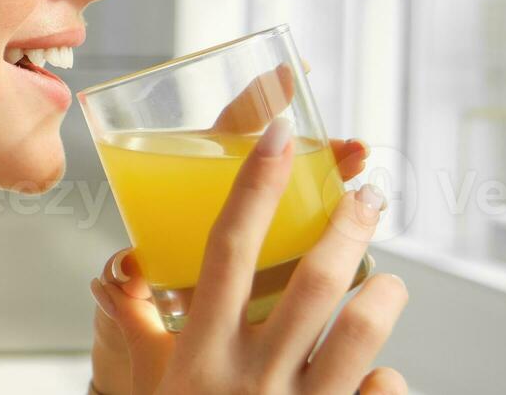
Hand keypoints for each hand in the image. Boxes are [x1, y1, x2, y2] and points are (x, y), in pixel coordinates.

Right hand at [87, 119, 405, 394]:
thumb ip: (139, 329)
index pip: (227, 250)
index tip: (279, 137)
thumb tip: (117, 274)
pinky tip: (384, 373)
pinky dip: (388, 380)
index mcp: (198, 354)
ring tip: (389, 279)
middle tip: (368, 195)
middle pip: (309, 280)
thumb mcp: (150, 387)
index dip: (254, 187)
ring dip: (383, 295)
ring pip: (360, 332)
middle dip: (346, 226)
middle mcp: (249, 378)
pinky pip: (381, 394)